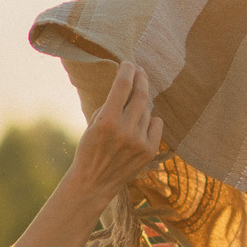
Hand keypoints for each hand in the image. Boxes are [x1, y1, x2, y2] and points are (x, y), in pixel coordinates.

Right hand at [73, 64, 166, 199]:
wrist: (94, 182)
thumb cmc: (90, 148)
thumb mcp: (93, 123)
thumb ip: (110, 104)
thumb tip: (127, 84)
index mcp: (107, 120)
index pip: (123, 85)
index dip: (128, 70)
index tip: (128, 63)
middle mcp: (125, 130)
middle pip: (141, 94)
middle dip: (141, 78)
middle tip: (140, 71)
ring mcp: (139, 141)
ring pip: (147, 110)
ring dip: (141, 104)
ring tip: (132, 106)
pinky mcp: (149, 151)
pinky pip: (156, 123)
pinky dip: (150, 119)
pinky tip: (140, 124)